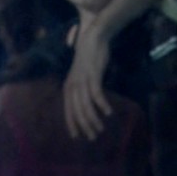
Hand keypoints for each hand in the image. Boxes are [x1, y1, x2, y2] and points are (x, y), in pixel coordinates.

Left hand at [64, 23, 112, 139]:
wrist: (93, 38)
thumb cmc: (89, 57)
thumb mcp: (83, 75)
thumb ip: (83, 88)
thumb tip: (88, 101)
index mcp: (68, 87)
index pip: (68, 110)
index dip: (72, 124)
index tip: (78, 137)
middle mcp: (72, 86)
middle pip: (77, 111)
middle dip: (84, 126)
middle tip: (93, 137)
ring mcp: (82, 81)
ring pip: (85, 106)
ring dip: (93, 119)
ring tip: (101, 129)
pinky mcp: (92, 76)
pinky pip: (96, 94)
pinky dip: (102, 105)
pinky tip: (108, 113)